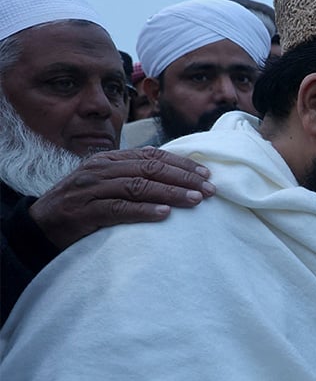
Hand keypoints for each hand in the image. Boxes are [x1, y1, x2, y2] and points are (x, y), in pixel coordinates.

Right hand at [28, 147, 214, 249]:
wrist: (40, 224)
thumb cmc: (82, 204)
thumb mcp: (107, 183)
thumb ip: (134, 176)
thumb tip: (176, 176)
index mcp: (109, 159)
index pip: (152, 156)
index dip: (181, 164)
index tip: (206, 174)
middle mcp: (101, 169)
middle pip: (150, 169)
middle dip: (183, 178)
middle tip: (209, 189)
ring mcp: (92, 189)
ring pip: (138, 186)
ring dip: (171, 193)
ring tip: (195, 201)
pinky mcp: (85, 211)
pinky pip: (119, 209)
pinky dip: (144, 211)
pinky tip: (165, 215)